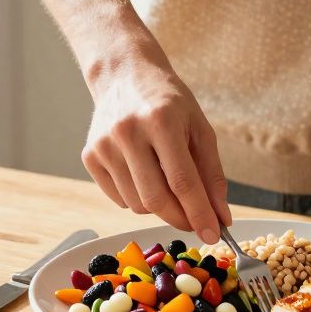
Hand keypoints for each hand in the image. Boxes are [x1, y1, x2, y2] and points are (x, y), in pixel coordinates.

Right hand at [81, 46, 230, 244]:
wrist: (124, 76)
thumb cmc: (168, 102)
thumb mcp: (199, 129)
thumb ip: (212, 175)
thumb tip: (221, 217)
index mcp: (161, 120)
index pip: (182, 181)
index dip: (199, 213)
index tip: (214, 235)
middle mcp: (127, 132)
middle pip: (156, 198)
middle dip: (181, 218)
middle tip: (196, 222)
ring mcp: (104, 145)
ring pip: (137, 204)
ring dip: (159, 206)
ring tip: (167, 182)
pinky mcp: (89, 156)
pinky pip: (119, 199)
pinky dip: (137, 199)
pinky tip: (144, 175)